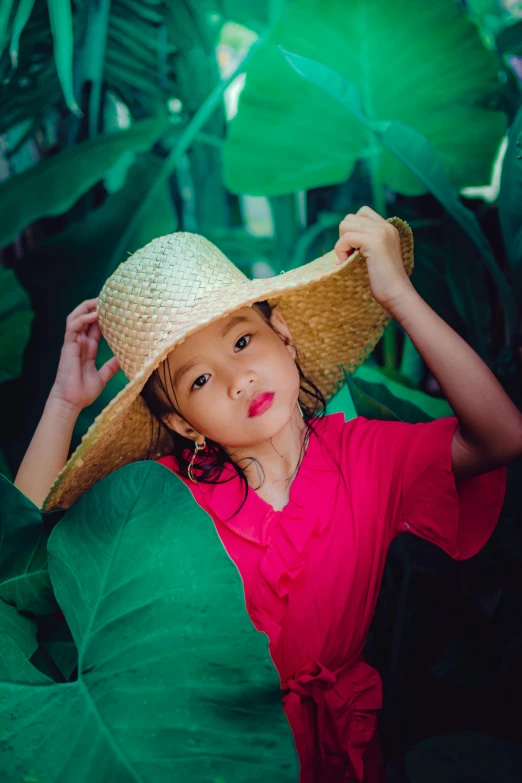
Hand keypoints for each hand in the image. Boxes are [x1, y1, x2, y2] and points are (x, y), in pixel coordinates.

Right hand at [49, 298, 119, 412]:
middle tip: (111, 299)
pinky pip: (73, 326)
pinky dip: (83, 318)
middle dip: (96, 306)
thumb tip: (126, 359)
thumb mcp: (103, 376)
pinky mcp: (68, 346)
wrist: (72, 402)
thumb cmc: (84, 391)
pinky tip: (95, 315)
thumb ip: (112, 366)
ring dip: (87, 307)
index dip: (104, 316)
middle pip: (86, 317)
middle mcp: (80, 343)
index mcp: (89, 348)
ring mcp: (73, 343)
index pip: (96, 326)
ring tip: (101, 300)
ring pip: (77, 317)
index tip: (118, 308)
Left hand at [334, 205, 412, 310]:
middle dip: (344, 237)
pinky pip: (346, 238)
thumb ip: (365, 243)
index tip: (353, 250)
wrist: (396, 295)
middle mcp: (386, 226)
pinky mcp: (374, 242)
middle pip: (350, 218)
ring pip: (345, 224)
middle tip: (349, 256)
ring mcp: (381, 232)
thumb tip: (343, 237)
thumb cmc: (383, 283)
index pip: (362, 213)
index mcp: (388, 228)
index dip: (351, 230)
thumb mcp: (374, 257)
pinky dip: (340, 251)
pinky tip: (345, 263)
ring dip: (341, 244)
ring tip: (347, 260)